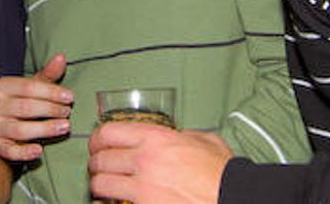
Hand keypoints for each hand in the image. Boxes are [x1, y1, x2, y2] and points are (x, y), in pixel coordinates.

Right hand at [0, 53, 72, 160]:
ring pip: (19, 130)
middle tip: (68, 113)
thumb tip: (61, 57)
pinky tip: (40, 151)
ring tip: (64, 127)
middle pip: (25, 108)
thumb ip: (48, 74)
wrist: (4, 126)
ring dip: (44, 129)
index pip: (28, 87)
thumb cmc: (23, 102)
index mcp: (2, 86)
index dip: (51, 92)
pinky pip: (9, 151)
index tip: (70, 97)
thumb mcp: (34, 87)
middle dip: (50, 110)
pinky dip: (24, 152)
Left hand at [88, 123, 232, 203]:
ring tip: (104, 187)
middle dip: (96, 163)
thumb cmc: (222, 172)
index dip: (98, 139)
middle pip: (100, 159)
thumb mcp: (203, 140)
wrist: (234, 197)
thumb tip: (173, 136)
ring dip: (99, 186)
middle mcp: (144, 161)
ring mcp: (143, 189)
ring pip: (100, 184)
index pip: (108, 132)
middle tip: (99, 167)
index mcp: (156, 138)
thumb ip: (181, 134)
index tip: (98, 144)